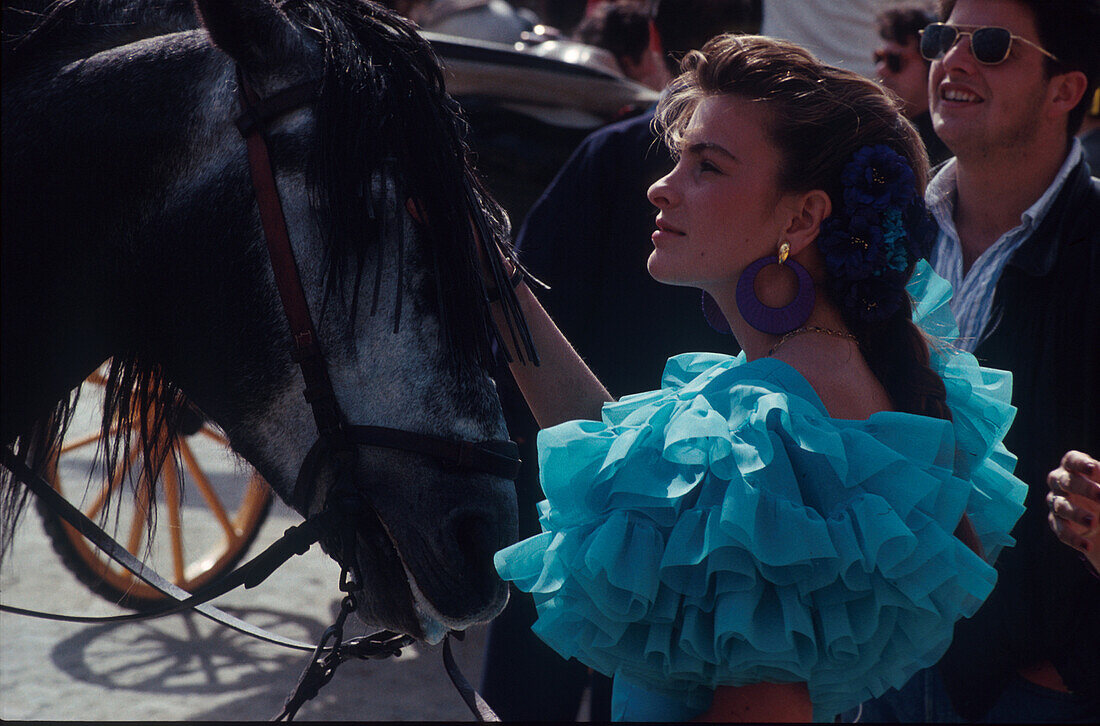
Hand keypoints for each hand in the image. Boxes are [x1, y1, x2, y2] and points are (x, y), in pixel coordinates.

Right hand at [1046, 450, 1099, 572]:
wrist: (1098, 515)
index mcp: (1073, 467)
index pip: (1071, 461)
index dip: (1080, 464)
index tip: (1093, 469)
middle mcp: (1060, 482)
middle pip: (1065, 482)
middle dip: (1083, 489)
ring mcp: (1056, 502)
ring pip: (1061, 506)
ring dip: (1076, 514)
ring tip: (1094, 522)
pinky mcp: (1057, 522)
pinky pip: (1061, 530)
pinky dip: (1074, 539)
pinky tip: (1087, 545)